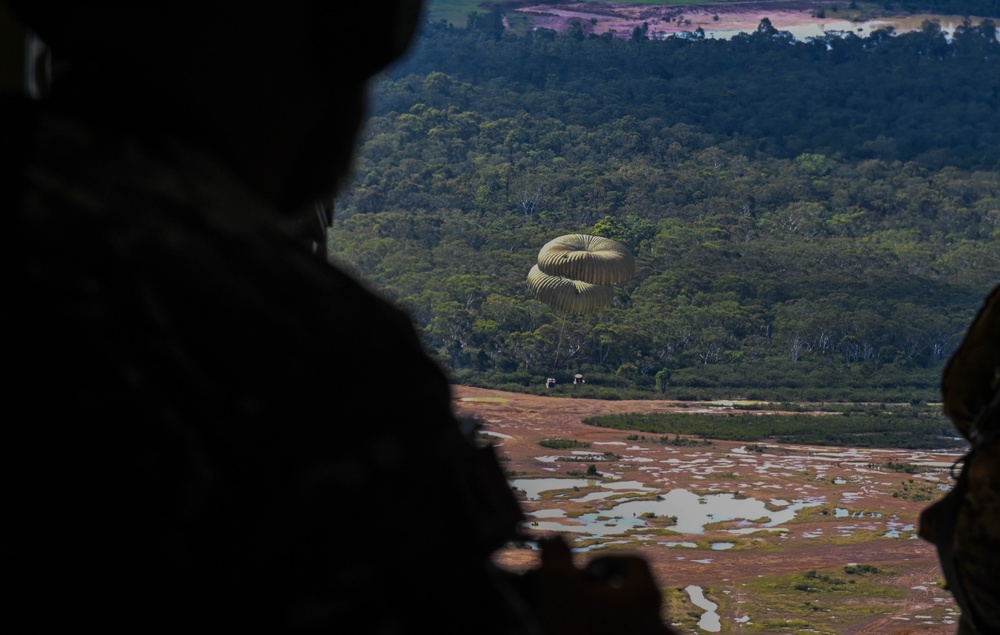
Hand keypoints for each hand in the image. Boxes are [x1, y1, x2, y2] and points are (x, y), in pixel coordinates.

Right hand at [535, 535, 675, 634]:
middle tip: (575, 605)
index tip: (581, 573)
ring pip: (630, 626)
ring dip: (606, 623)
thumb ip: (556, 558)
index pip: (634, 564)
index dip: (606, 562)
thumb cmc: (579, 634)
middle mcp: (656, 624)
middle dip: (604, 598)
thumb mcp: (559, 588)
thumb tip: (555, 540)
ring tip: (575, 627)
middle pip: (634, 598)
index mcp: (645, 596)